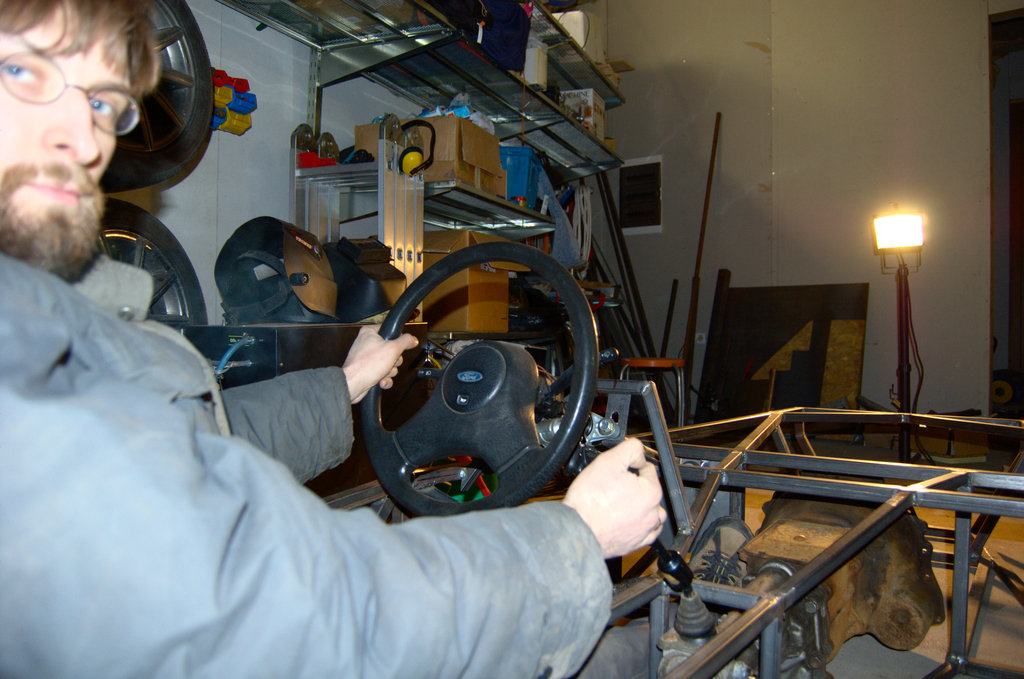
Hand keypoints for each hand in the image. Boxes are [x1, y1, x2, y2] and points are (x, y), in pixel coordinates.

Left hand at [342, 325, 417, 403]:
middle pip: (392, 349)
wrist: (353, 384)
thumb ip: (405, 341)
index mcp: (370, 333)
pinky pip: (382, 373)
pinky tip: (381, 380)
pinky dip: (384, 378)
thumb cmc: (366, 365)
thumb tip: (412, 339)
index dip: (398, 339)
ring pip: (388, 363)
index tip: (400, 345)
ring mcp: (367, 358)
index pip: (390, 330)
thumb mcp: (393, 349)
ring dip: (390, 371)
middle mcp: (367, 344)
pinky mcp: (367, 370)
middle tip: (390, 361)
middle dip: (394, 360)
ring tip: (383, 372)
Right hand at [562, 438, 665, 558]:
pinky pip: (644, 533)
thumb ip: (630, 449)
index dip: (633, 465)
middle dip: (636, 486)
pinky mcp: (635, 544)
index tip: (620, 470)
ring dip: (642, 507)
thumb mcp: (608, 461)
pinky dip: (639, 526)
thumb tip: (639, 452)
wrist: (579, 530)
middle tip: (615, 485)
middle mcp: (652, 513)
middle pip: (650, 491)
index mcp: (650, 492)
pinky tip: (625, 520)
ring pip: (651, 514)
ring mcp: (644, 531)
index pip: (649, 469)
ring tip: (622, 502)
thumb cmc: (590, 501)